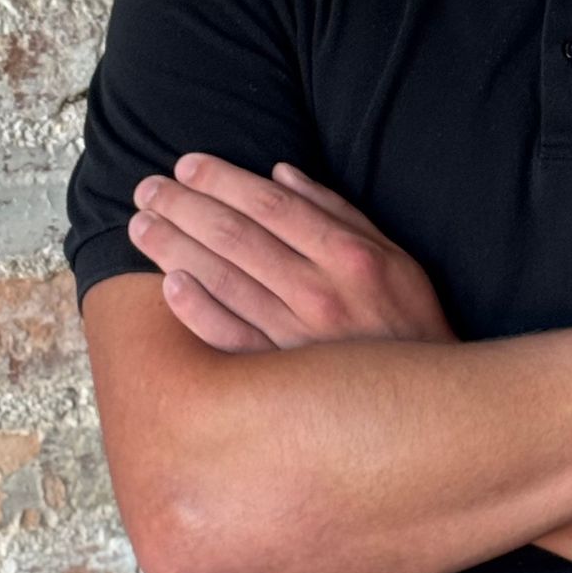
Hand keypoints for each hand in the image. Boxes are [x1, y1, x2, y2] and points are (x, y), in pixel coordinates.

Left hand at [127, 153, 456, 353]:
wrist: (429, 407)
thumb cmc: (408, 322)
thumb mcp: (394, 255)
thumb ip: (339, 211)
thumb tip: (281, 174)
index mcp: (349, 256)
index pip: (271, 205)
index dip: (223, 180)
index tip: (187, 165)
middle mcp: (320, 292)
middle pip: (237, 236)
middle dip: (184, 205)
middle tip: (148, 188)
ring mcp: (297, 336)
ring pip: (223, 280)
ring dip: (176, 247)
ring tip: (143, 224)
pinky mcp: (281, 376)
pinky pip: (228, 339)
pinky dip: (197, 311)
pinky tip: (170, 284)